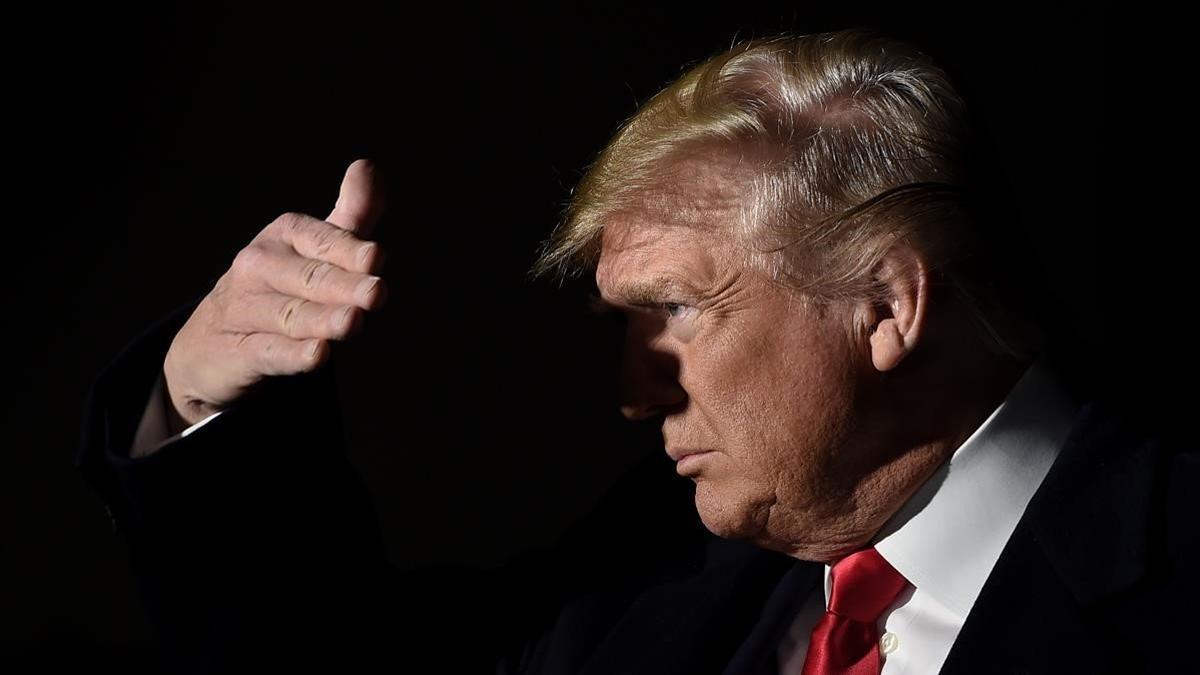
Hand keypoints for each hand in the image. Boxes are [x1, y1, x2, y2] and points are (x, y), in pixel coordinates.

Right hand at [161, 159, 387, 431]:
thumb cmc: (278, 289)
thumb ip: (350, 215)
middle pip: (310, 278)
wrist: (208, 347)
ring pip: (291, 315)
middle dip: (344, 286)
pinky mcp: (235, 352)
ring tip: (352, 322)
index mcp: (282, 236)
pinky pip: (268, 352)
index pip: (320, 240)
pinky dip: (293, 354)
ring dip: (322, 319)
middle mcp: (258, 267)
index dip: (349, 250)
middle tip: (376, 293)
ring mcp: (243, 309)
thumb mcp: (314, 248)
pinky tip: (318, 355)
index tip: (375, 258)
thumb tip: (368, 166)